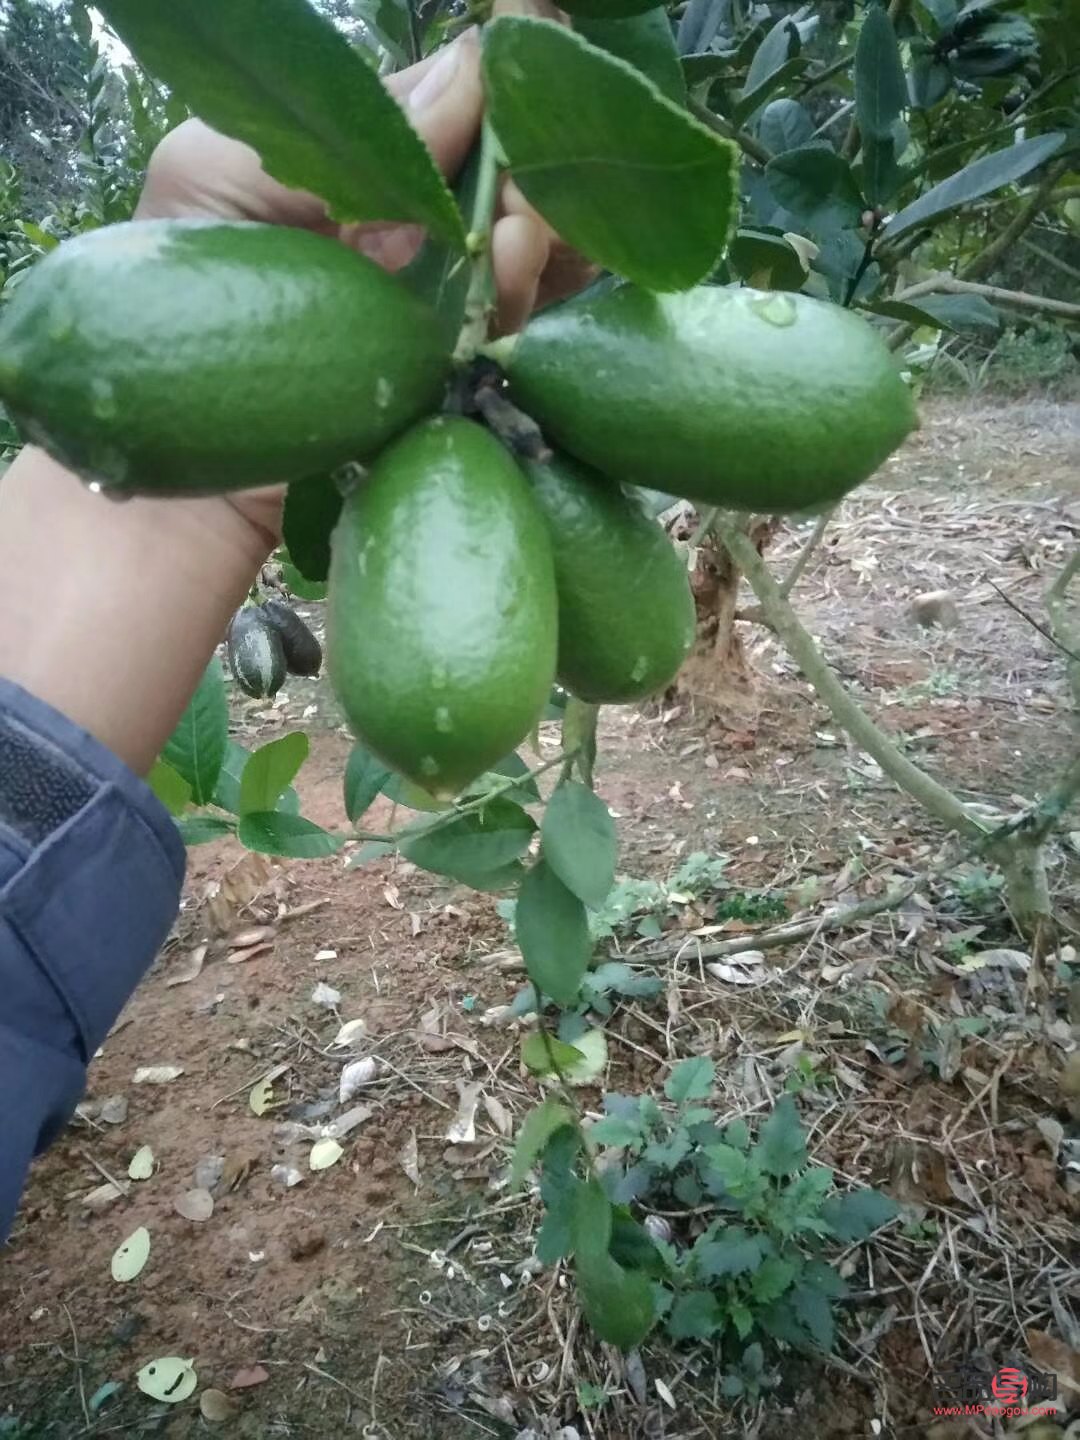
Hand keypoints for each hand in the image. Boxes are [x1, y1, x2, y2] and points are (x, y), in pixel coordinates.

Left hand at [0, 33, 591, 773]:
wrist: (186, 479)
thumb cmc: (179, 317)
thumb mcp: (221, 173)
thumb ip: (342, 125)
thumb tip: (469, 68)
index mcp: (356, 187)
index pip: (450, 126)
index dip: (493, 107)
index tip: (520, 88)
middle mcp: (407, 250)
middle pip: (501, 194)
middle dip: (525, 176)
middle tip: (522, 187)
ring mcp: (438, 325)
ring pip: (524, 264)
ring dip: (535, 238)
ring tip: (513, 237)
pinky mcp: (457, 393)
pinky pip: (520, 340)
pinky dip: (532, 301)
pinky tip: (517, 273)